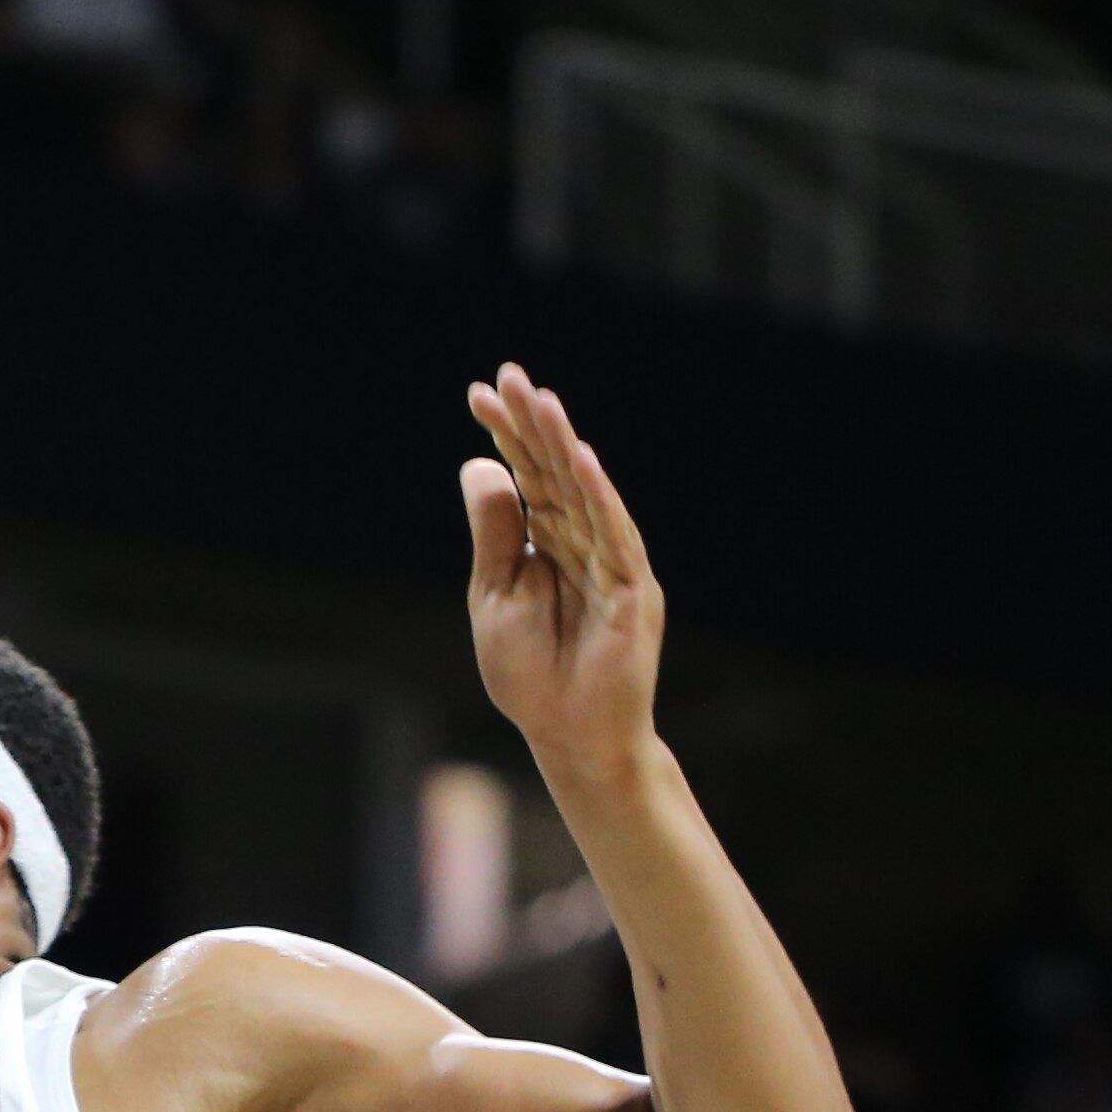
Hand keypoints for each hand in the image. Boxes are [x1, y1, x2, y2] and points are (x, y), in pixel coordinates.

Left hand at [461, 364, 662, 787]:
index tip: (479, 392)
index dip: (505, 434)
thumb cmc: (533, 675)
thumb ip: (493, 533)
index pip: (526, 475)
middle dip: (532, 423)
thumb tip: (481, 465)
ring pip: (584, 493)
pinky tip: (579, 459)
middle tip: (508, 375)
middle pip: (554, 472)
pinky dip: (598, 497)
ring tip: (541, 401)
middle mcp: (585, 542)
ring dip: (562, 446)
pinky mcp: (632, 591)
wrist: (570, 736)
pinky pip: (614, 535)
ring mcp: (613, 564)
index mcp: (550, 542)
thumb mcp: (494, 596)